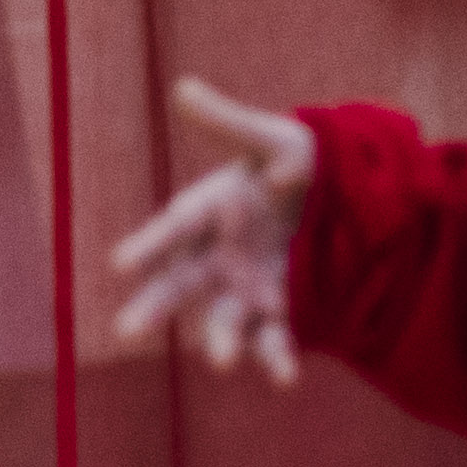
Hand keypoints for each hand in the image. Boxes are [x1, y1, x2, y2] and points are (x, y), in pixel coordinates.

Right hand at [114, 77, 315, 383]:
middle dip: (153, 309)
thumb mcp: (275, 138)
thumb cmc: (302, 161)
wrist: (345, 198)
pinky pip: (271, 340)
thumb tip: (183, 87)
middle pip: (176, 285)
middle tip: (127, 331)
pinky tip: (285, 379)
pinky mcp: (275, 311)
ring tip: (222, 361)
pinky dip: (275, 360)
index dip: (147, 245)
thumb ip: (229, 121)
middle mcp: (213, 256)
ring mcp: (241, 287)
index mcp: (206, 211)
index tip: (121, 264)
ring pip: (221, 320)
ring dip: (220, 342)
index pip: (172, 229)